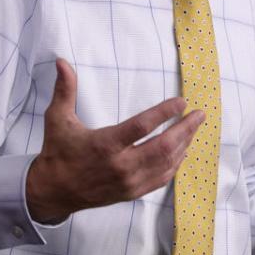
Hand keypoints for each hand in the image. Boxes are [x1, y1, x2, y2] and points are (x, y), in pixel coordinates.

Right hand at [26, 58, 204, 222]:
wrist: (54, 192)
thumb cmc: (58, 151)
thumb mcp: (57, 118)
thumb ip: (65, 89)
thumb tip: (61, 61)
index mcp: (105, 145)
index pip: (142, 127)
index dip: (164, 113)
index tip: (181, 101)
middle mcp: (120, 165)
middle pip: (163, 147)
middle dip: (185, 129)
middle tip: (200, 114)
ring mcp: (128, 182)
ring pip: (166, 163)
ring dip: (184, 144)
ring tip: (194, 127)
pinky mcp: (132, 193)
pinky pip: (161, 179)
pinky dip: (175, 164)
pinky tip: (183, 151)